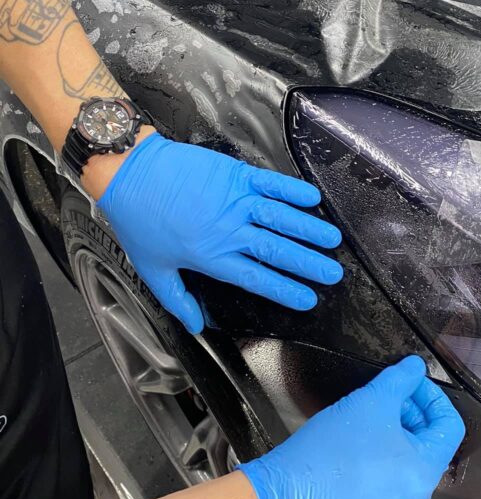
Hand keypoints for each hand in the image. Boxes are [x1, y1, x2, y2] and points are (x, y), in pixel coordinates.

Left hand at [97, 133, 342, 332]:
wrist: (129, 173)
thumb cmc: (138, 221)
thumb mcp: (152, 269)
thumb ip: (177, 299)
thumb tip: (196, 326)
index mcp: (212, 257)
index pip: (257, 278)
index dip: (285, 290)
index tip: (308, 300)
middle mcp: (229, 231)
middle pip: (276, 250)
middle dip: (308, 264)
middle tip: (333, 273)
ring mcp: (233, 201)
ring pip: (279, 218)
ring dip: (308, 229)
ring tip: (332, 240)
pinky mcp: (233, 175)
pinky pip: (269, 183)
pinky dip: (291, 190)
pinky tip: (312, 199)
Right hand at [238, 356, 465, 498]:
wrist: (288, 490)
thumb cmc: (330, 451)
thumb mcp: (371, 400)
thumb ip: (400, 380)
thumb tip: (414, 369)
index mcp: (425, 470)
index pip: (449, 425)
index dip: (431, 396)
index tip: (410, 383)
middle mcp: (416, 495)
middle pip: (428, 441)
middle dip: (409, 412)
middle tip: (385, 395)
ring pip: (407, 458)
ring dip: (394, 430)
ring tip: (367, 416)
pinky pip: (388, 475)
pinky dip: (380, 453)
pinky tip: (356, 440)